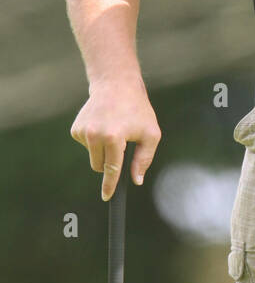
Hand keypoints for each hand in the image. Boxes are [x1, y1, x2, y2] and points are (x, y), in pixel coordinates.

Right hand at [71, 80, 160, 200]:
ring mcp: (83, 131)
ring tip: (114, 130)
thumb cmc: (137, 110)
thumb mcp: (150, 134)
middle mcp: (94, 135)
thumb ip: (144, 159)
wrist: (115, 85)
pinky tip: (103, 126)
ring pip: (93, 157)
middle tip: (122, 145)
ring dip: (103, 151)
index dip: (110, 186)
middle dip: (110, 163)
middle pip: (100, 166)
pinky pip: (87, 147)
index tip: (107, 197)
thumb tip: (136, 180)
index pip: (111, 169)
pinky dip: (95, 142)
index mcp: (114, 137)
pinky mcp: (76, 129)